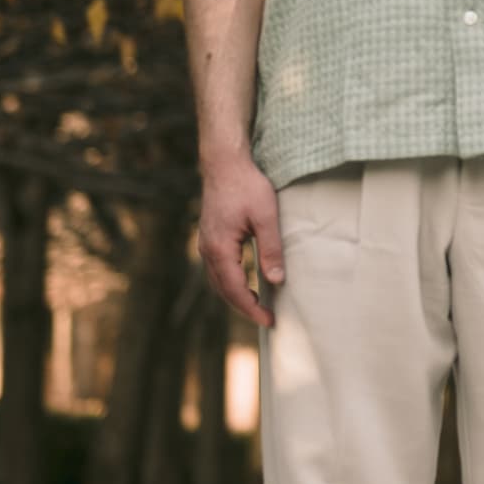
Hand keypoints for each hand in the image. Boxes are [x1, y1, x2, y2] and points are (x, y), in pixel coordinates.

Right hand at [198, 154, 281, 326]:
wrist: (224, 163)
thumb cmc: (247, 186)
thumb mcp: (266, 216)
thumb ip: (271, 249)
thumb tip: (277, 280)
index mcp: (220, 249)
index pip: (235, 290)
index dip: (252, 309)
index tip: (270, 321)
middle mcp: (208, 250)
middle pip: (223, 290)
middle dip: (244, 307)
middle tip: (267, 318)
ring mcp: (206, 243)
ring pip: (217, 281)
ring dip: (236, 296)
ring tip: (257, 305)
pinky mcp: (209, 237)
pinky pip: (217, 269)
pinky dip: (230, 282)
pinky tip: (244, 281)